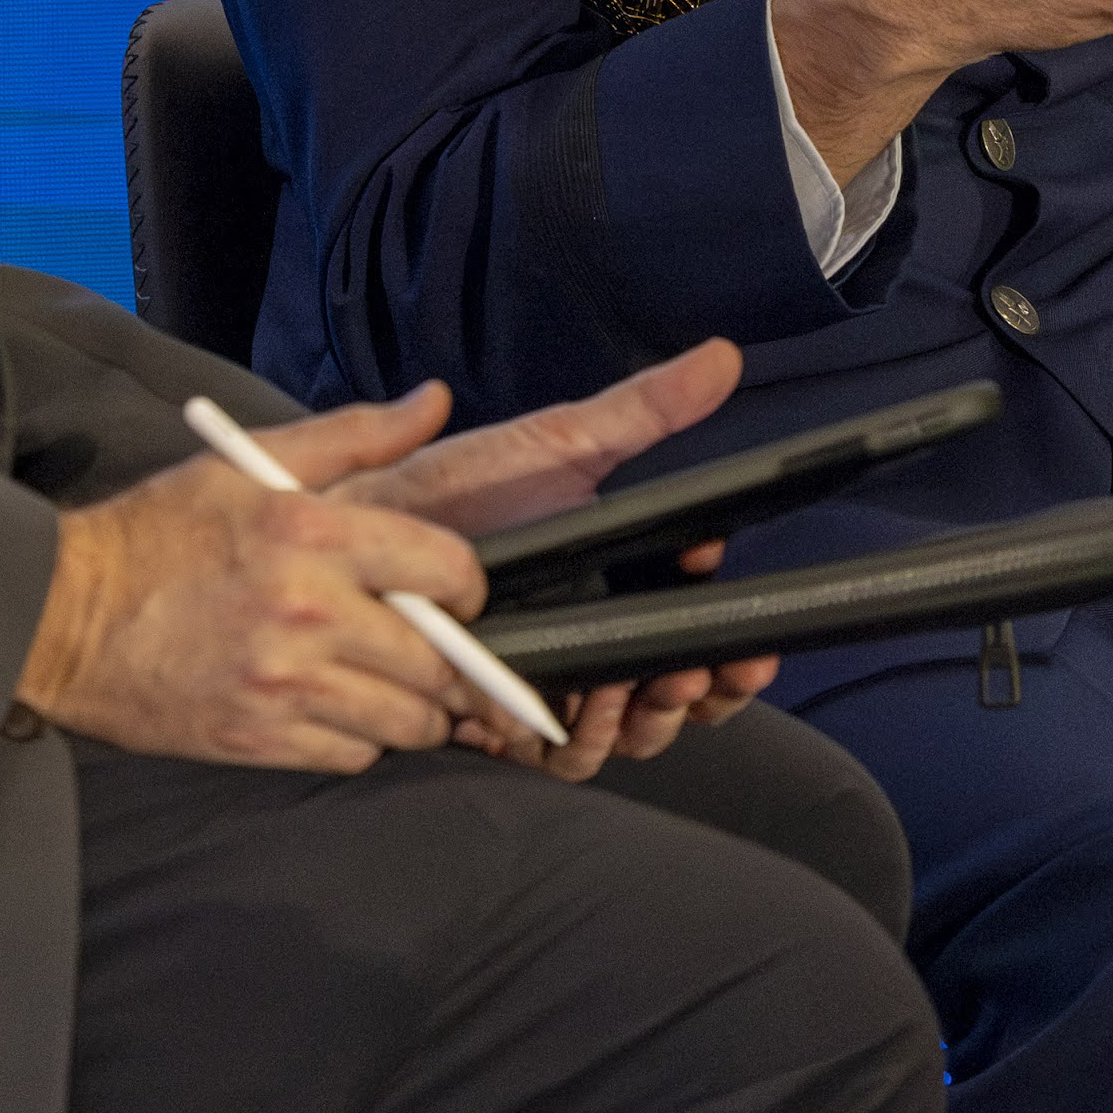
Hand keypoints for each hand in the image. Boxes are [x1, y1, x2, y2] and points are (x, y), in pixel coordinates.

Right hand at [20, 388, 493, 772]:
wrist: (61, 618)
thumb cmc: (159, 533)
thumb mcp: (252, 463)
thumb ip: (355, 435)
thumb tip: (433, 402)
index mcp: (311, 535)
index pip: (447, 570)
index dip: (466, 584)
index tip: (451, 591)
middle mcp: (306, 615)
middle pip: (437, 662)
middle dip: (450, 659)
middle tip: (430, 646)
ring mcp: (282, 687)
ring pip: (405, 722)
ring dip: (414, 708)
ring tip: (391, 683)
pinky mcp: (257, 741)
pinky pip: (353, 756)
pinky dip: (361, 739)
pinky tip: (339, 708)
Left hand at [331, 343, 782, 777]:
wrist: (364, 532)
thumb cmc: (459, 489)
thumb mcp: (561, 443)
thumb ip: (644, 410)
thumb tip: (723, 356)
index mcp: (616, 586)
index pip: (694, 631)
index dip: (732, 638)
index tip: (748, 625)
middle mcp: (588, 642)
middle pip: (674, 693)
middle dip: (713, 686)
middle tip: (730, 663)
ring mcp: (548, 683)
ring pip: (630, 731)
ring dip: (660, 712)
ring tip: (664, 676)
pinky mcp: (500, 720)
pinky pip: (561, 756)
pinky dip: (591, 737)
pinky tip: (599, 697)